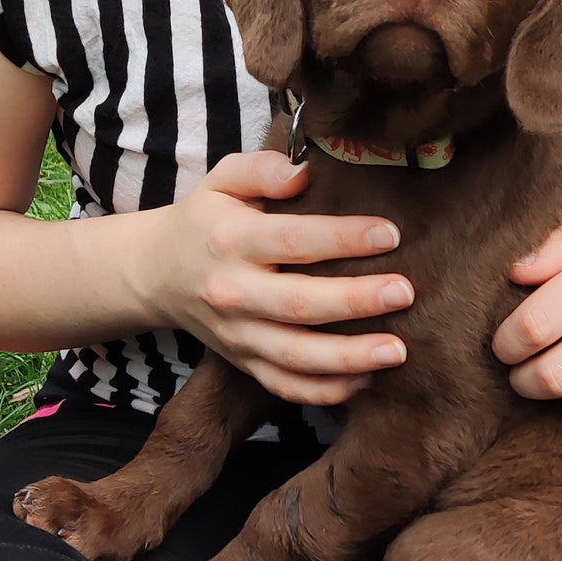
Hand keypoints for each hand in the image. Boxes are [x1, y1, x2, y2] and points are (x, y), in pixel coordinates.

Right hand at [134, 149, 412, 406]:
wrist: (156, 273)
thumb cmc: (208, 220)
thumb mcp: (223, 180)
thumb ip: (261, 168)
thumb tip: (303, 172)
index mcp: (232, 241)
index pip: (293, 241)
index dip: (343, 238)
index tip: (391, 234)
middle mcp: (233, 293)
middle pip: (299, 305)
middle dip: (356, 301)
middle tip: (405, 293)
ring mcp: (238, 335)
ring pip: (295, 357)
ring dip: (349, 358)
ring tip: (398, 351)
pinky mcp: (244, 363)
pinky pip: (286, 387)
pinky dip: (325, 392)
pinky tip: (367, 380)